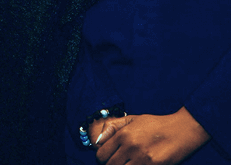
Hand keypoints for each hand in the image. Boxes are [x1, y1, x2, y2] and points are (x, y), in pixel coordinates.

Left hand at [92, 109, 210, 164]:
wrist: (181, 131)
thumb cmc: (156, 125)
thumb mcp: (132, 119)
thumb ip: (112, 127)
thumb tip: (98, 139)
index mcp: (123, 135)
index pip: (101, 154)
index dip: (102, 158)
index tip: (107, 158)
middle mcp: (131, 147)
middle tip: (118, 161)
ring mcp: (143, 159)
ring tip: (128, 162)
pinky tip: (137, 164)